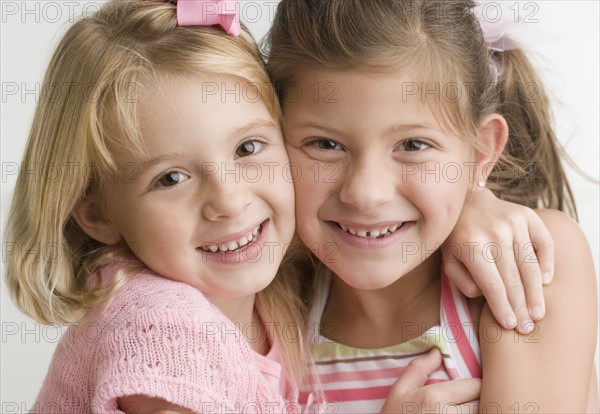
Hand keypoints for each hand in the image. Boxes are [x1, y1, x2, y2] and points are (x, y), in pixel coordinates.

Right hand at [381, 348, 479, 413]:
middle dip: (481, 400)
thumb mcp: (399, 392)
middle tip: (471, 400)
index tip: (470, 389)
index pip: (476, 386)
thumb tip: (437, 351)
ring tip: (469, 409)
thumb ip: (418, 369)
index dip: (475, 386)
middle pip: (485, 403)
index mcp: (434, 398)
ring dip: (479, 411)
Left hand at [442, 188, 553, 332]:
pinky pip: (544, 244)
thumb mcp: (448, 261)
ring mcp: (513, 222)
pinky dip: (546, 264)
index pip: (493, 285)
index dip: (503, 308)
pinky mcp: (527, 216)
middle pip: (514, 279)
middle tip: (527, 328)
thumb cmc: (456, 239)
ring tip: (537, 313)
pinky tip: (544, 281)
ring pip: (530, 265)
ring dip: (536, 293)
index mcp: (471, 246)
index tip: (510, 325)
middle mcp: (494, 233)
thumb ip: (463, 282)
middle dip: (521, 307)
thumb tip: (489, 297)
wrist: (467, 202)